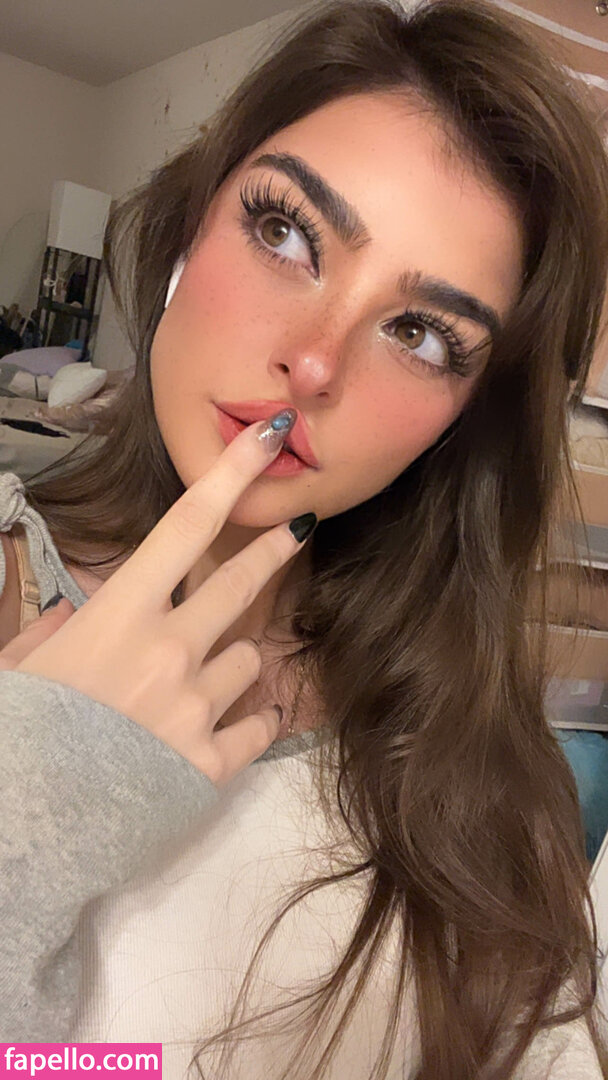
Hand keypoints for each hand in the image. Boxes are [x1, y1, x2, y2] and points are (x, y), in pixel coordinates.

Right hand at [14, 413, 315, 786]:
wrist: (25, 825)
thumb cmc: (19, 733)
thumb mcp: (25, 665)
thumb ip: (58, 630)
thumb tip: (81, 614)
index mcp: (120, 616)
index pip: (185, 527)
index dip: (231, 474)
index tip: (269, 436)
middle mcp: (170, 650)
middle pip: (240, 583)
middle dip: (275, 551)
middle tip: (298, 531)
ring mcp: (197, 707)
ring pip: (249, 660)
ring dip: (232, 664)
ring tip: (198, 689)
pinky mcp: (212, 763)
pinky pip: (261, 728)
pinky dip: (253, 725)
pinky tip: (234, 729)